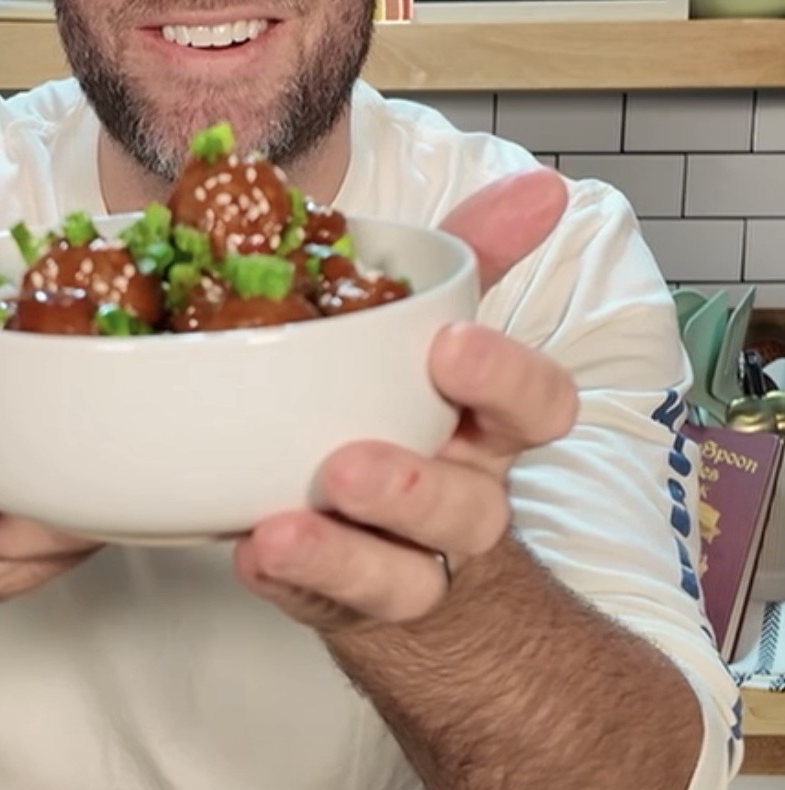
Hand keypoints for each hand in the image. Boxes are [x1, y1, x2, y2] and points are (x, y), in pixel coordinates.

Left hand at [234, 167, 578, 629]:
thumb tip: (544, 185)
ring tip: (280, 532)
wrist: (388, 548)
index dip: (506, 380)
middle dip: (414, 492)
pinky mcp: (339, 602)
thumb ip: (474, 257)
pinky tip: (246, 553)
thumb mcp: (431, 332)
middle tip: (346, 466)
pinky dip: (286, 581)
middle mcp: (457, 502)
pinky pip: (318, 604)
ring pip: (399, 579)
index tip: (449, 345)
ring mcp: (401, 562)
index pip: (537, 408)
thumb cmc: (405, 416)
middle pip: (469, 511)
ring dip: (341, 555)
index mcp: (483, 428)